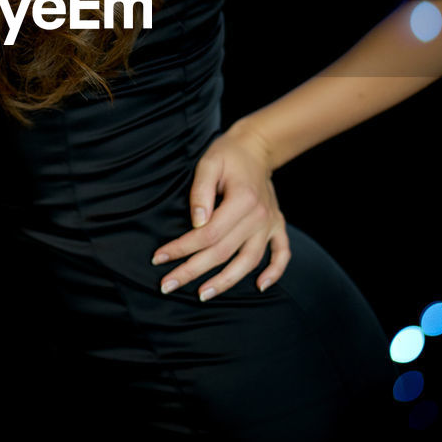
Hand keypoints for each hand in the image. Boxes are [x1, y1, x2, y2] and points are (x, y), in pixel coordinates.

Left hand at [150, 123, 290, 300]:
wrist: (257, 147)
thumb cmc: (228, 154)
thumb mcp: (209, 164)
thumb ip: (201, 193)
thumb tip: (196, 223)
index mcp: (242, 201)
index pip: (208, 234)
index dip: (182, 249)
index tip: (159, 258)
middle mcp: (259, 217)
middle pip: (223, 253)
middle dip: (193, 271)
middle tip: (167, 285)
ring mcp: (269, 224)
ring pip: (249, 261)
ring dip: (226, 281)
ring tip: (202, 294)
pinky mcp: (277, 226)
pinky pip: (281, 254)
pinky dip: (275, 272)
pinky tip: (260, 287)